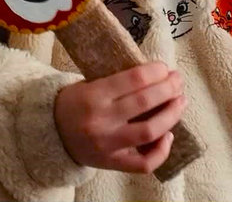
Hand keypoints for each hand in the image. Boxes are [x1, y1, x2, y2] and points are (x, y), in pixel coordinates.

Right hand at [54, 61, 186, 173]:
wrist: (51, 133)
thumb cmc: (75, 102)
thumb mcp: (89, 83)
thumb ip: (119, 82)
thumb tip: (157, 76)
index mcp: (94, 95)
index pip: (134, 79)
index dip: (156, 71)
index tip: (164, 67)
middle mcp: (102, 120)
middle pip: (145, 101)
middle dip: (169, 88)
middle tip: (177, 80)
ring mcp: (108, 144)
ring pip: (149, 131)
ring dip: (171, 115)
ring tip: (180, 101)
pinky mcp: (112, 164)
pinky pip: (144, 163)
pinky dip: (161, 150)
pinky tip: (168, 135)